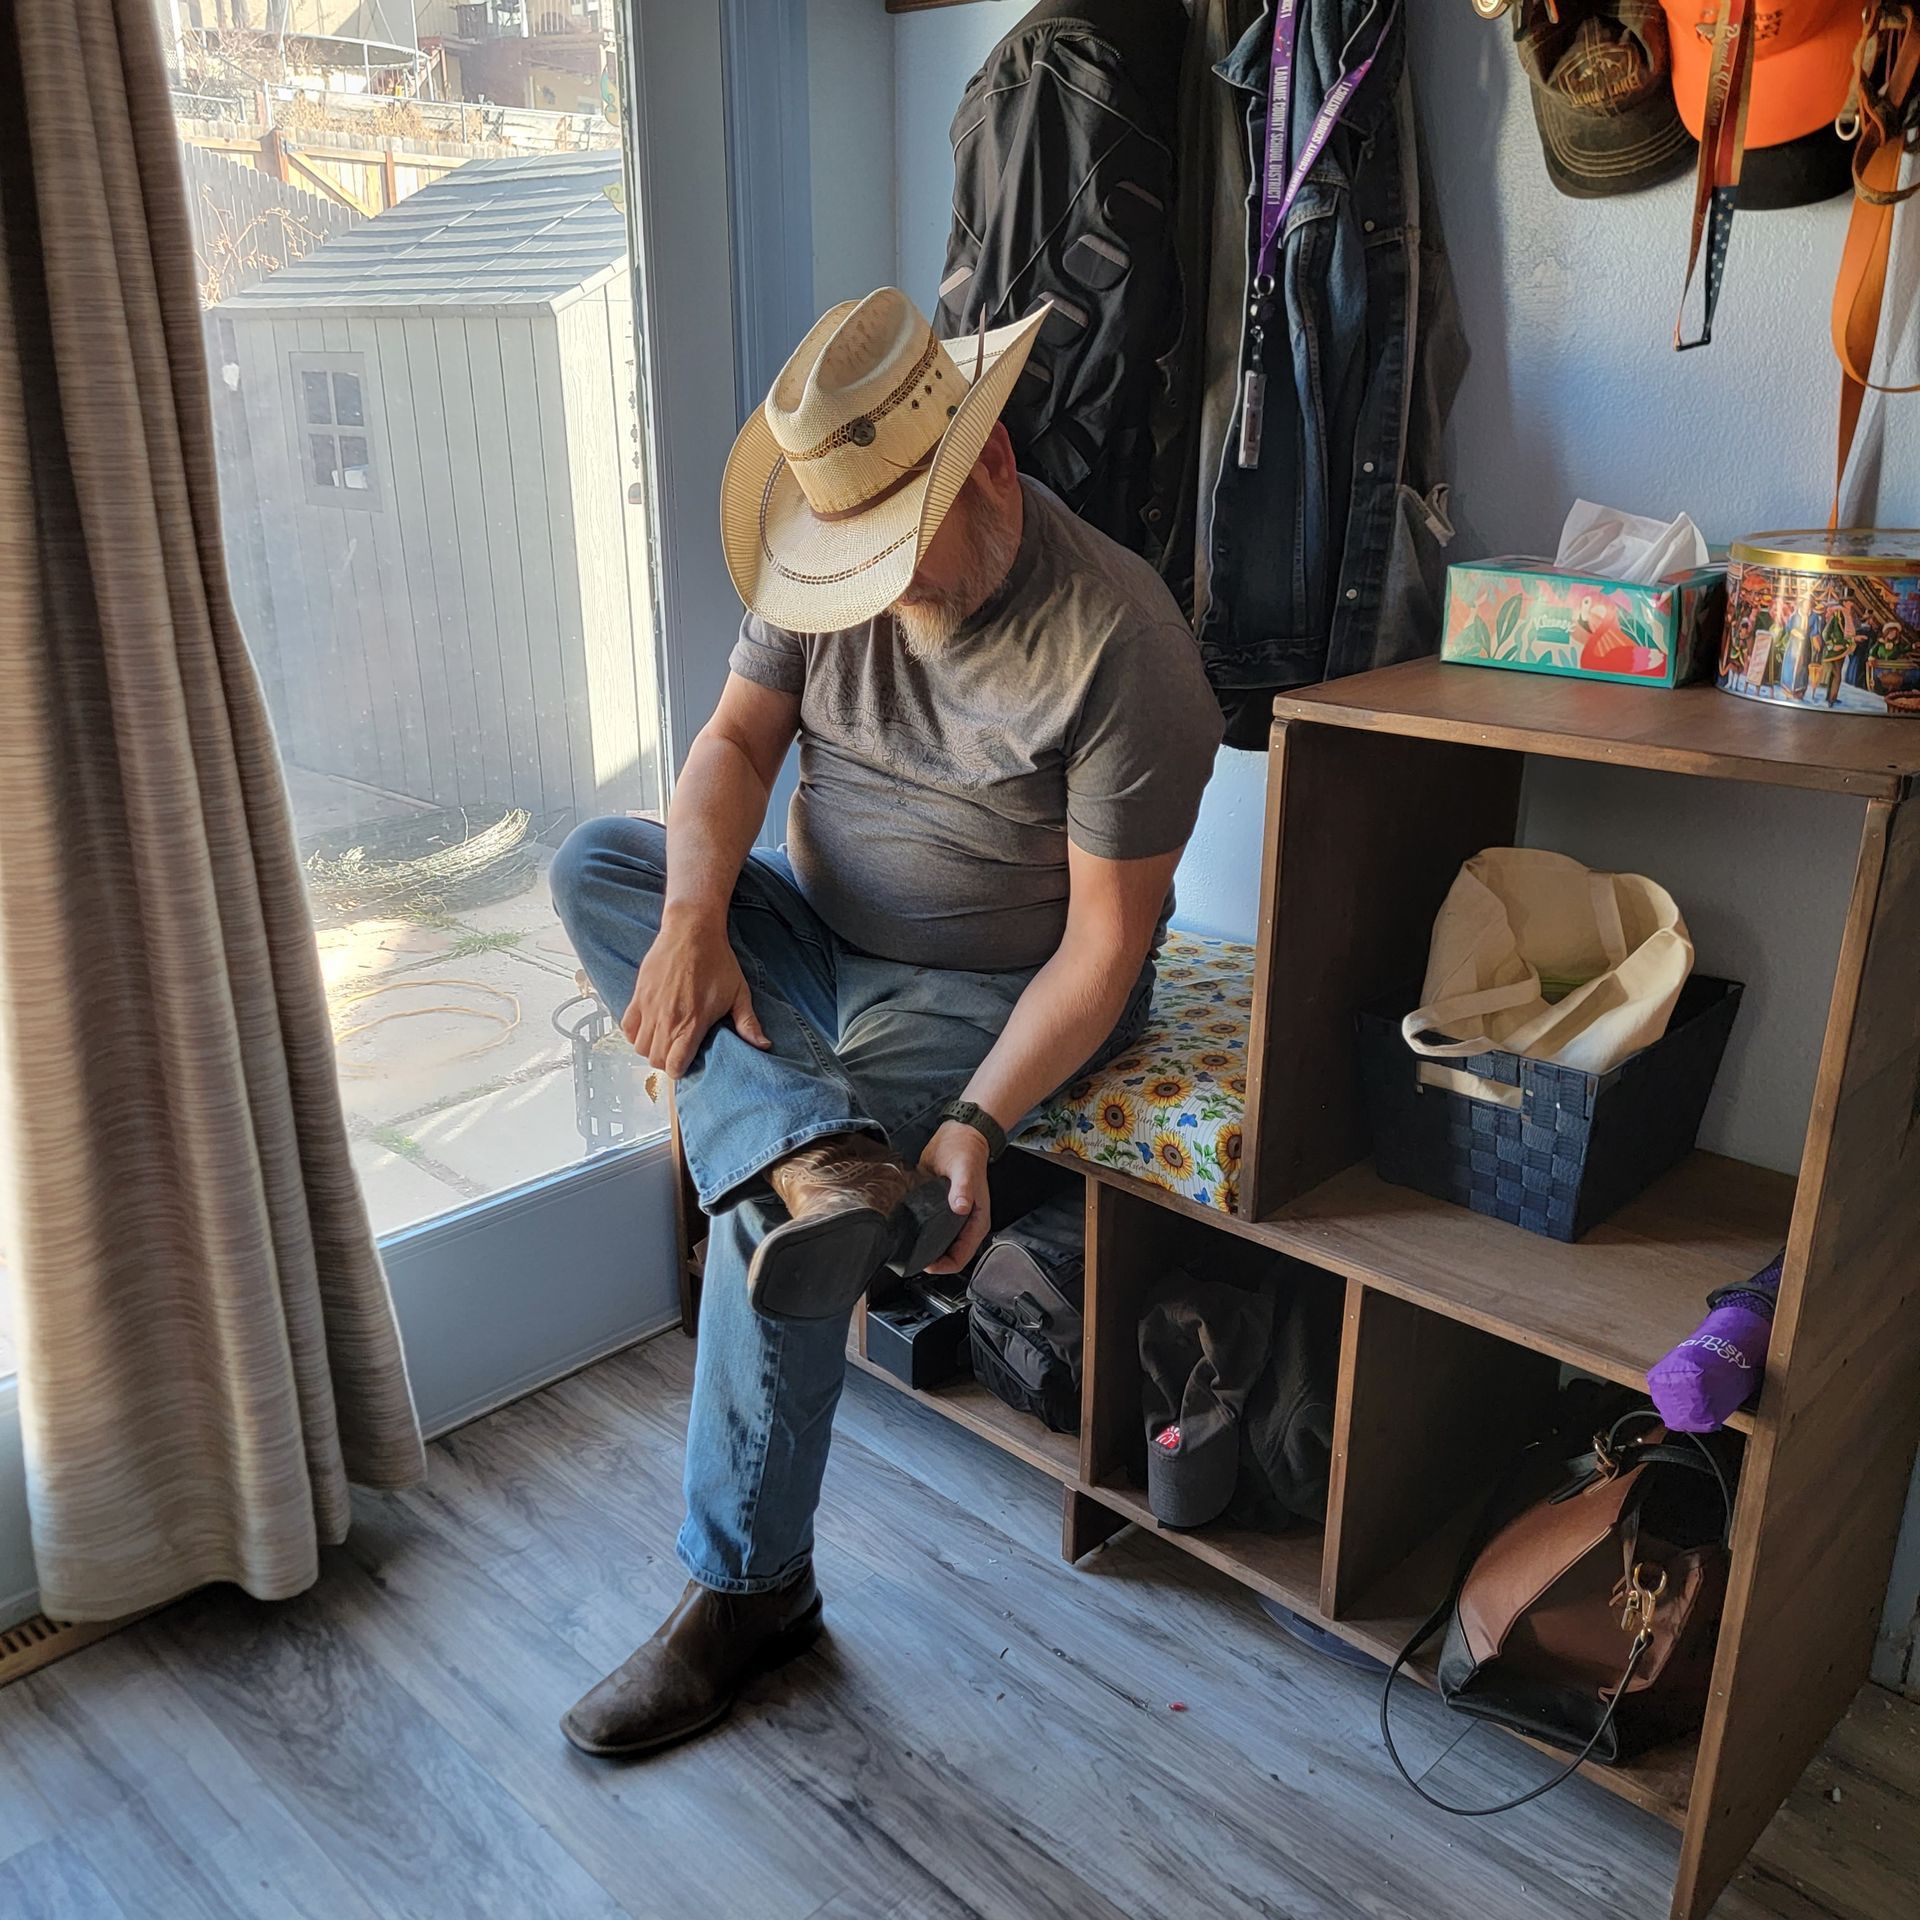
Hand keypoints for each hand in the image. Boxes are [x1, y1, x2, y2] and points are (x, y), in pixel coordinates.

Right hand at [623, 906, 769, 1077]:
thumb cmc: (718, 961)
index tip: (686, 1064)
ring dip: (651, 1048)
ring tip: (665, 1039)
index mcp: (692, 1022)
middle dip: (666, 1061)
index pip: (674, 1064)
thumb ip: (747, 1023)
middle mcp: (667, 1018)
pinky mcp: (639, 995)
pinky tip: (650, 1027)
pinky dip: (635, 1033)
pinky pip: (627, 1026)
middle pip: (655, 1059)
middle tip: (677, 1052)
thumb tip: (764, 1046)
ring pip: (639, 1046)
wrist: (692, 930)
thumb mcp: (738, 993)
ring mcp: (649, 1007)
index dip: (679, 1070)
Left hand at [919, 1120, 991, 1274]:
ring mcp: (951, 1218)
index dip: (944, 1266)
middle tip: (910, 1258)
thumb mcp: (965, 1169)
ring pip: (938, 1244)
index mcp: (976, 1221)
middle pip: (949, 1255)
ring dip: (924, 1248)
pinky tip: (906, 1231)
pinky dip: (919, 1234)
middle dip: (932, 1261)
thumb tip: (960, 1206)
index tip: (926, 1264)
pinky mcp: (939, 1209)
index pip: (962, 1257)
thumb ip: (963, 1188)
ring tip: (906, 1247)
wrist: (958, 1135)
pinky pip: (929, 1229)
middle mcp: (964, 1223)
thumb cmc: (967, 1152)